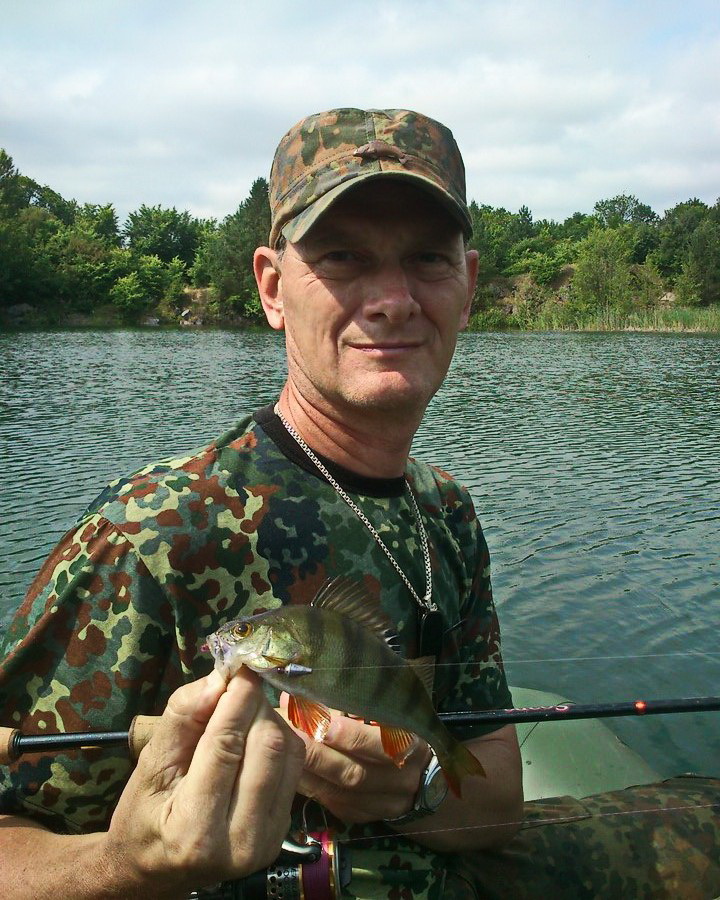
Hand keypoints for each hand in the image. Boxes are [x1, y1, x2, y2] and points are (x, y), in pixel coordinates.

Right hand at [104, 669, 304, 896]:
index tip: (239, 666)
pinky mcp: (281, 832)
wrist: (155, 870)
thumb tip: (217, 679)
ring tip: (243, 712)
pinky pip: (294, 769)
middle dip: (255, 706)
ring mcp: (266, 841)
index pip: (226, 746)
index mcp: (195, 831)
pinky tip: (254, 736)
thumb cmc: (143, 816)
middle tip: (238, 688)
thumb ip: (181, 720)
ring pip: (289, 753)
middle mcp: (239, 842)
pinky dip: (278, 741)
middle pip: (268, 746)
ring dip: (270, 719)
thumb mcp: (148, 766)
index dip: (236, 698)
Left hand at [280, 696, 429, 823]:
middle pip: (355, 773)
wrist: (422, 775)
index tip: (322, 723)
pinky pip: (334, 804)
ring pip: (340, 793)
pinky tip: (292, 773)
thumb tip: (298, 695)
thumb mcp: (384, 714)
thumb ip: (344, 704)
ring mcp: (384, 804)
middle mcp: (402, 780)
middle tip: (288, 736)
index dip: (351, 736)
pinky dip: (311, 788)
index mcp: (411, 746)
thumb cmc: (397, 731)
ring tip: (282, 753)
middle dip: (317, 754)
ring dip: (307, 773)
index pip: (381, 745)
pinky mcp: (365, 816)